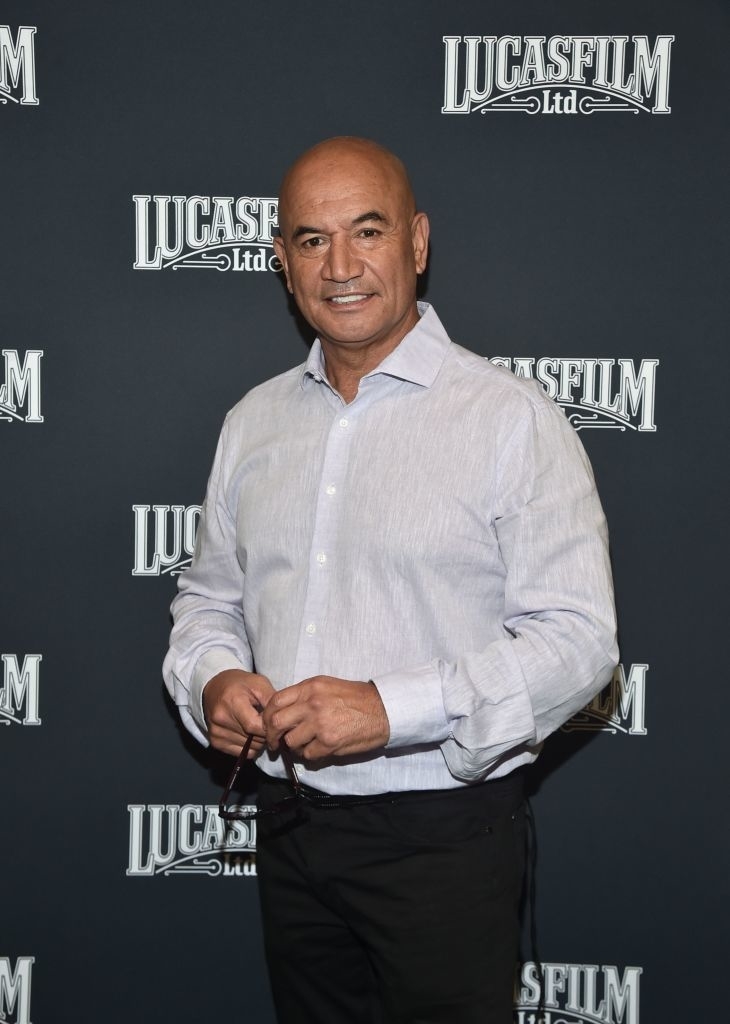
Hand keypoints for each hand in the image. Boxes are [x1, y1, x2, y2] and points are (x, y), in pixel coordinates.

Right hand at [203, 669, 274, 756]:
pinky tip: (249, 733)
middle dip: (266, 734)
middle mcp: (221, 719)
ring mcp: (216, 732)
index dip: (269, 727)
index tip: (274, 721)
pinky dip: (250, 747)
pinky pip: (242, 753)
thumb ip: (272, 700)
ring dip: (259, 741)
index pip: (255, 727)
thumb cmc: (240, 684)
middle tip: (268, 724)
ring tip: (258, 727)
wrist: (215, 688)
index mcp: (232, 701)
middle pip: (252, 739)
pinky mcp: (215, 742)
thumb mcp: (259, 683)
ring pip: (249, 748)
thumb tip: (283, 720)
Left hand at [262, 676, 389, 761]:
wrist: (382, 710)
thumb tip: (283, 712)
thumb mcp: (327, 686)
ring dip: (294, 746)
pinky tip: (319, 749)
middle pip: (276, 723)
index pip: (275, 701)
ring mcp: (319, 724)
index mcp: (310, 687)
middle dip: (271, 736)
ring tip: (304, 744)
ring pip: (290, 741)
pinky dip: (310, 754)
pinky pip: (307, 754)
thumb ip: (304, 696)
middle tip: (274, 743)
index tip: (268, 724)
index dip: (267, 716)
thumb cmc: (356, 697)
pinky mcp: (329, 742)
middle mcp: (311, 704)